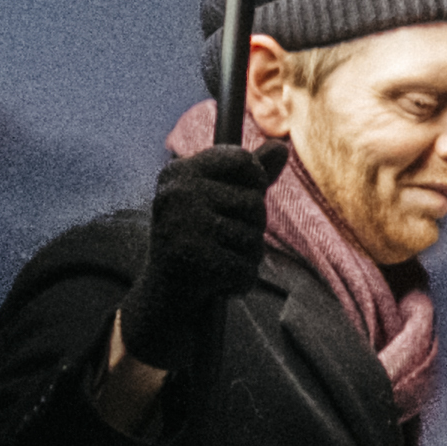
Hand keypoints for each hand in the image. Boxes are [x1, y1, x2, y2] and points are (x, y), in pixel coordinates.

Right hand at [116, 143, 285, 385]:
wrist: (163, 299)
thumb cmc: (196, 242)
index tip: (244, 198)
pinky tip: (217, 284)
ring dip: (245, 258)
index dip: (255, 182)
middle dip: (251, 229)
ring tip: (218, 263)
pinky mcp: (192, 259)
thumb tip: (282, 146)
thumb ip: (250, 175)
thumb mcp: (219, 202)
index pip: (243, 160)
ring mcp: (183, 225)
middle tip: (220, 243)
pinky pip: (246, 269)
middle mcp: (177, 193)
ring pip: (253, 238)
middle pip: (255, 203)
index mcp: (179, 173)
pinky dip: (239, 283)